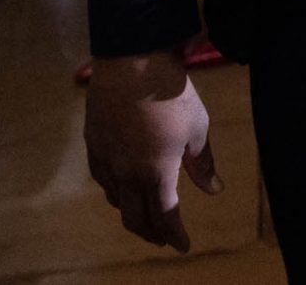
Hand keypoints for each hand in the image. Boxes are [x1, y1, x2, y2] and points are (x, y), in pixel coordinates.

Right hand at [86, 52, 219, 251]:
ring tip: (144, 210)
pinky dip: (115, 189)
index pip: (165, 217)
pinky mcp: (92, 141)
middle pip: (134, 218)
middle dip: (151, 232)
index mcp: (155, 173)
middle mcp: (126, 173)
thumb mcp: (198, 127)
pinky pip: (102, 178)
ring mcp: (106, 158)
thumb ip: (203, 163)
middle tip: (163, 236)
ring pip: (115, 199)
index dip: (174, 235)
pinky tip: (122, 183)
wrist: (130, 59)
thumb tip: (213, 190)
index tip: (183, 246)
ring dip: (131, 211)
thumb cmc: (171, 93)